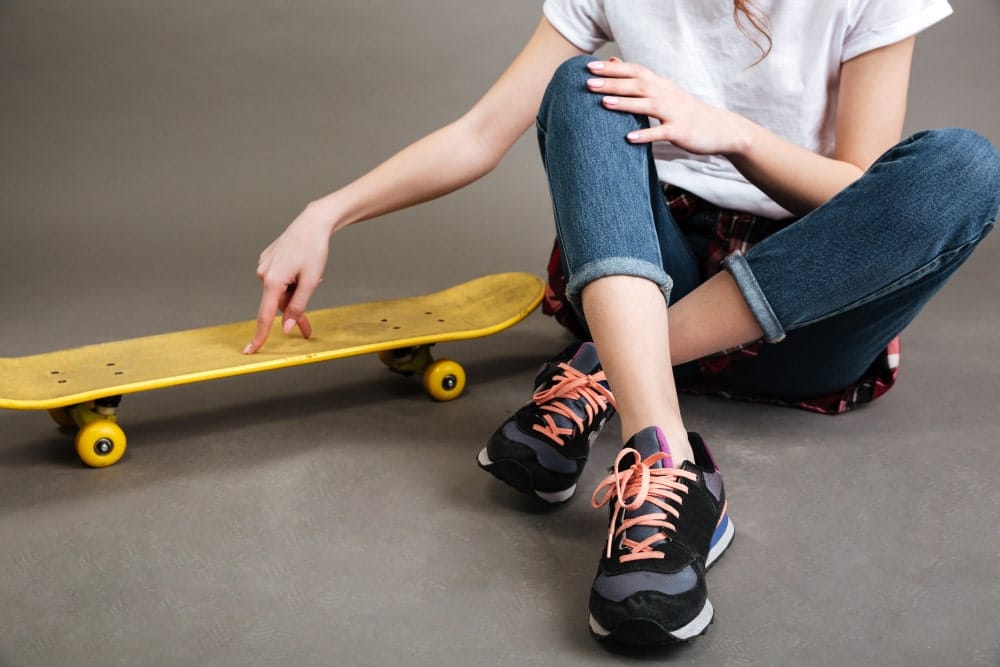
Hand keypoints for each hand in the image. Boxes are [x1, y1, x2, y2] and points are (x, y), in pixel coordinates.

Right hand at [244, 203, 332, 353]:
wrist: (312, 224)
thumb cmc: (314, 250)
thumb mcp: (311, 282)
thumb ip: (298, 307)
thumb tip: (286, 327)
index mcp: (272, 281)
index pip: (265, 316)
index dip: (260, 336)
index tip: (250, 351)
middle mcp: (263, 274)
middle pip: (277, 305)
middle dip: (293, 313)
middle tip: (308, 328)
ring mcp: (264, 266)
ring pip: (279, 293)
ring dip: (294, 294)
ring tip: (311, 278)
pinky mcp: (268, 261)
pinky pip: (278, 281)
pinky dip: (290, 283)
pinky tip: (301, 269)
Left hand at [585, 58, 746, 156]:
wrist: (721, 129)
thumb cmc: (687, 112)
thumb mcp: (664, 91)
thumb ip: (639, 79)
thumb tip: (613, 62)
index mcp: (661, 86)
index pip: (635, 71)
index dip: (613, 69)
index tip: (589, 67)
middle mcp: (667, 95)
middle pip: (638, 85)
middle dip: (612, 83)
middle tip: (588, 83)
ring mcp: (675, 112)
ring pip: (648, 105)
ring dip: (625, 104)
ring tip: (604, 103)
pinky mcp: (681, 131)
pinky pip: (661, 132)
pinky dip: (645, 134)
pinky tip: (629, 138)